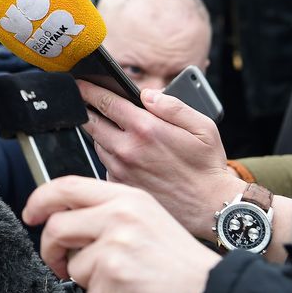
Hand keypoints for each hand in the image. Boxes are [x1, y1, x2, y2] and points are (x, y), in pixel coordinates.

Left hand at [23, 177, 221, 292]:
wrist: (209, 287)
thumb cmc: (176, 259)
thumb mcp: (144, 216)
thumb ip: (106, 210)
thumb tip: (62, 215)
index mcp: (126, 197)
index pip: (66, 186)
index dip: (39, 200)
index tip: (30, 214)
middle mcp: (120, 215)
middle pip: (58, 227)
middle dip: (51, 250)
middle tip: (59, 262)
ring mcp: (116, 245)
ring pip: (73, 265)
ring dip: (87, 279)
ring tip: (119, 278)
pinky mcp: (115, 274)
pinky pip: (88, 290)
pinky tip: (127, 291)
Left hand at [77, 81, 242, 239]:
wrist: (210, 209)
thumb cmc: (207, 168)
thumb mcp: (202, 127)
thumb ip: (172, 106)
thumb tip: (147, 94)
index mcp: (145, 129)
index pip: (105, 101)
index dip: (89, 89)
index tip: (81, 83)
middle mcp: (127, 148)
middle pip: (92, 121)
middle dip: (87, 109)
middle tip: (87, 102)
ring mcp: (120, 169)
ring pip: (97, 143)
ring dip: (100, 134)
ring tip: (115, 131)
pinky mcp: (119, 186)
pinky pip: (105, 164)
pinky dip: (110, 156)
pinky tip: (126, 156)